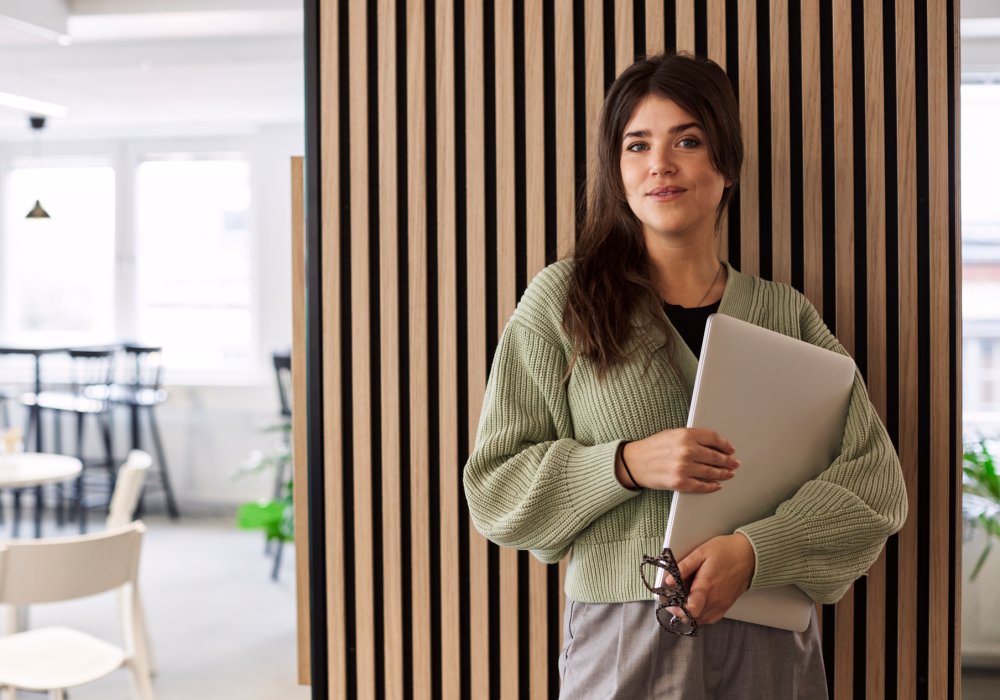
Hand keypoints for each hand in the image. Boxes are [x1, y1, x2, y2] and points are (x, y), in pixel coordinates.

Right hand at [621, 428, 739, 491]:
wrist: (634, 462)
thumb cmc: (653, 447)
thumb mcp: (673, 434)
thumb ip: (693, 438)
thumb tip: (715, 446)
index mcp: (685, 435)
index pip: (714, 438)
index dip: (725, 445)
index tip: (730, 449)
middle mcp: (686, 450)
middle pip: (716, 456)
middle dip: (728, 461)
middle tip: (734, 463)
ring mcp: (683, 468)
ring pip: (711, 472)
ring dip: (723, 474)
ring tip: (729, 474)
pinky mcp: (679, 482)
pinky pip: (701, 486)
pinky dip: (711, 486)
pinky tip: (716, 485)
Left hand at [676, 533, 755, 624]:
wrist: (750, 555)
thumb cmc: (726, 551)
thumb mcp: (702, 552)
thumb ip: (684, 566)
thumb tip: (669, 580)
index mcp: (706, 586)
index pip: (691, 610)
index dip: (676, 610)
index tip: (669, 602)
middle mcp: (715, 599)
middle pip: (693, 618)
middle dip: (679, 612)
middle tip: (673, 600)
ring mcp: (722, 604)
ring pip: (701, 620)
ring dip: (689, 615)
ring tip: (683, 602)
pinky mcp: (726, 605)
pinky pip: (711, 619)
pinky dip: (700, 616)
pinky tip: (696, 605)